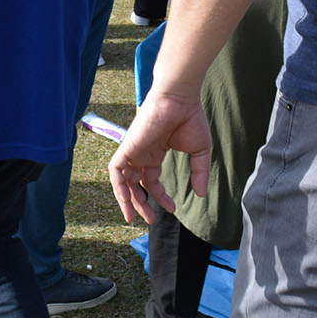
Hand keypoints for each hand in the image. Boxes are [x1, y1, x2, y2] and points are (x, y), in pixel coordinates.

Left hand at [107, 86, 210, 224]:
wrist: (180, 98)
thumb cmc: (190, 118)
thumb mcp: (199, 152)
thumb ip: (199, 173)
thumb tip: (201, 195)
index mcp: (154, 153)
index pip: (151, 181)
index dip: (161, 196)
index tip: (173, 208)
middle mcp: (141, 153)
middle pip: (134, 184)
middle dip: (140, 204)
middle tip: (150, 220)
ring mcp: (133, 150)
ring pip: (121, 181)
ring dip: (126, 201)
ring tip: (134, 218)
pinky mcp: (127, 146)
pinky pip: (115, 170)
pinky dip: (118, 186)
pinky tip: (127, 201)